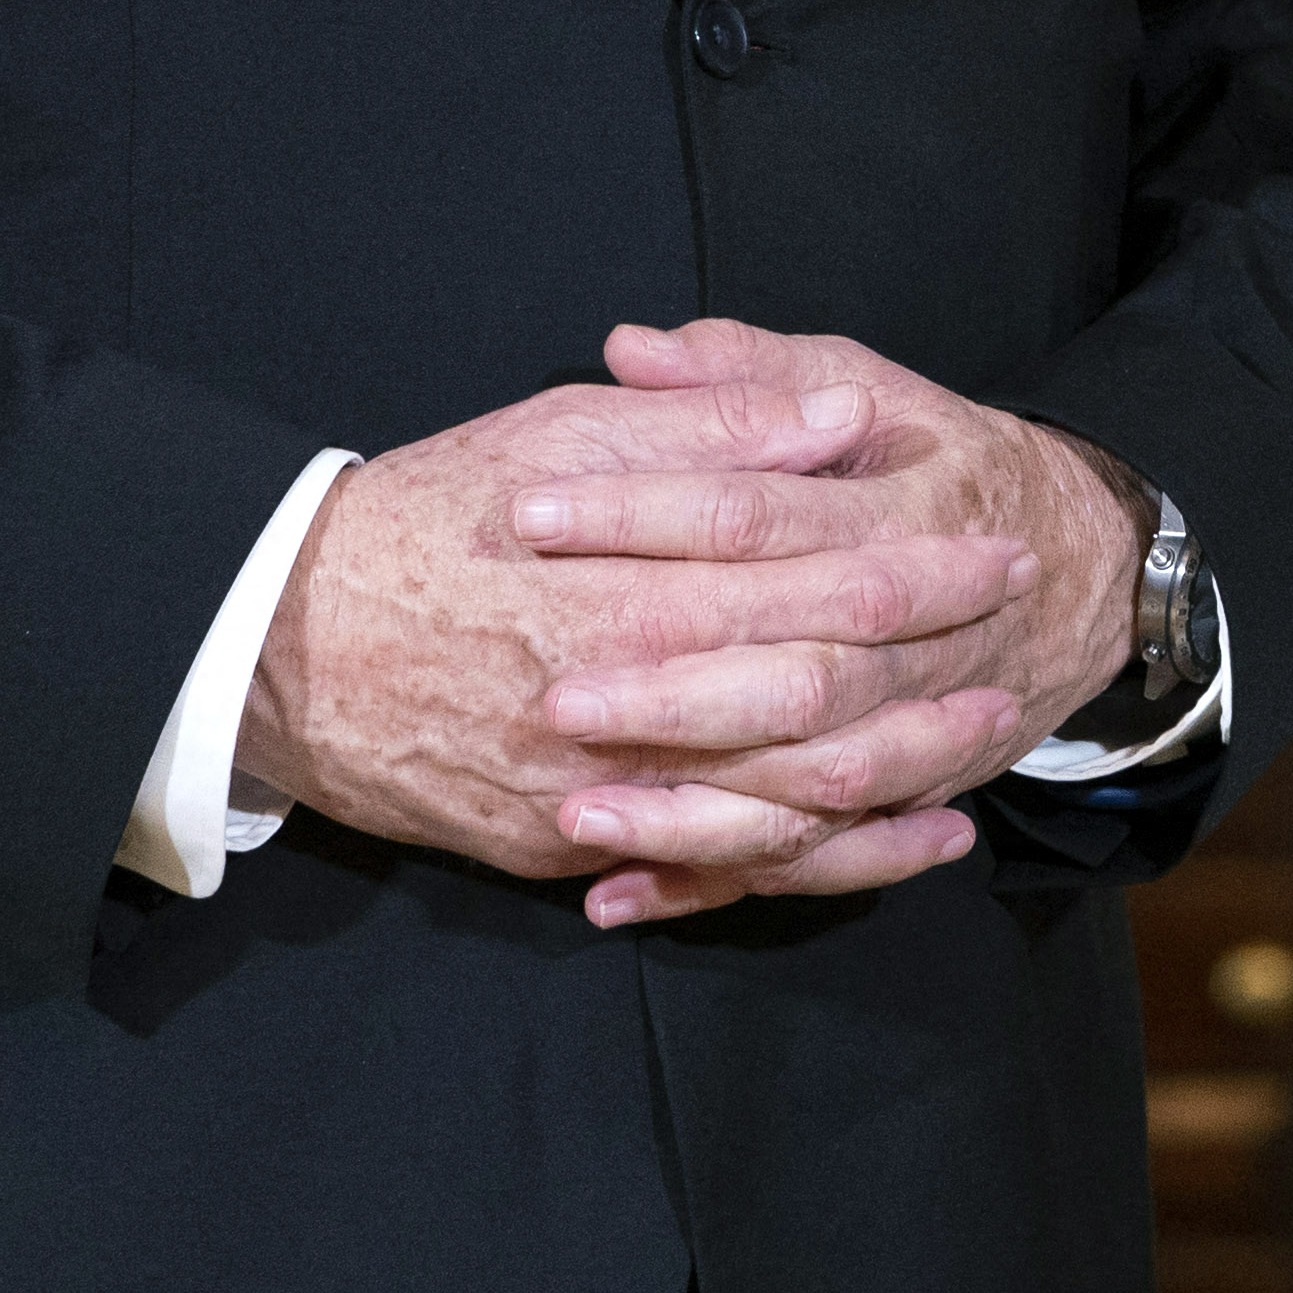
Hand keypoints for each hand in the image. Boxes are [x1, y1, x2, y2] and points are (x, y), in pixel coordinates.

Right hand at [238, 366, 1032, 906]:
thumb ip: (708, 429)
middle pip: (814, 697)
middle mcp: (620, 705)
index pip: (813, 578)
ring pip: (780, 806)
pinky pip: (715, 870)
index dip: (920, 563)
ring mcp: (593, 792)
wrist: (272, 645)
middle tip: (1019, 641)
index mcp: (629, 588)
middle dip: (930, 668)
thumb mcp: (561, 433)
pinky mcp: (567, 848)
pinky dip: (816, 861)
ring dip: (897, 779)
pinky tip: (895, 839)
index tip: (999, 538)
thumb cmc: (425, 517)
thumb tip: (838, 422)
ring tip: (985, 747)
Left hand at [494, 318, 1153, 924]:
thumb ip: (752, 373)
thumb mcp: (873, 389)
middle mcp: (918, 637)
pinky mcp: (898, 794)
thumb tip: (632, 350)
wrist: (1086, 569)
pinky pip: (809, 861)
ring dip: (694, 810)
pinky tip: (613, 894)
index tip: (530, 513)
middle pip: (794, 674)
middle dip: (673, 693)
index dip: (643, 512)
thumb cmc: (946, 467)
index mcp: (901, 513)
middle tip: (554, 695)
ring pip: (810, 787)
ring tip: (574, 810)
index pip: (757, 515)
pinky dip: (714, 884)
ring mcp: (917, 729)